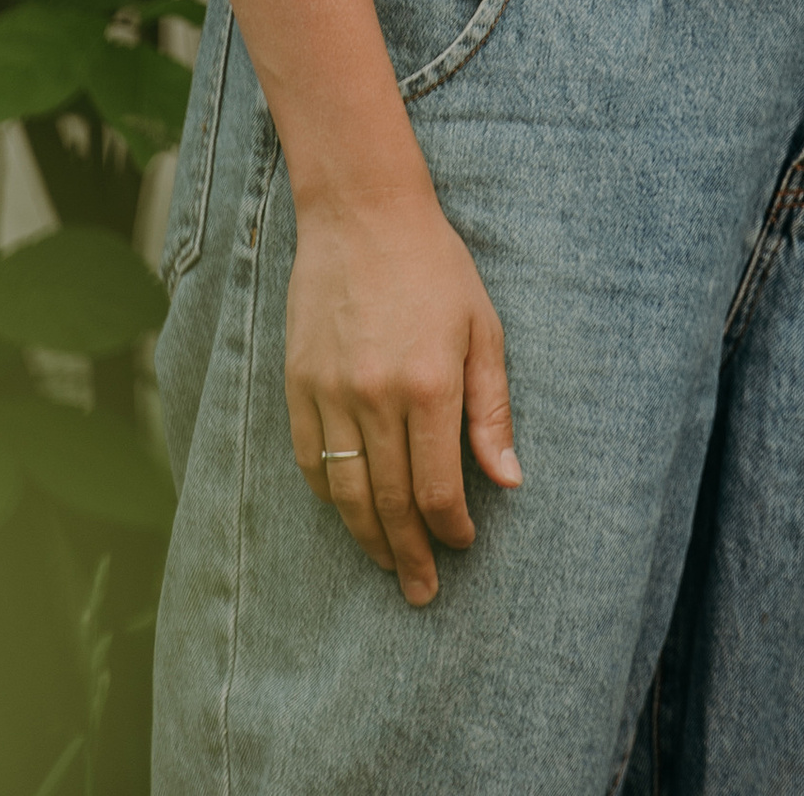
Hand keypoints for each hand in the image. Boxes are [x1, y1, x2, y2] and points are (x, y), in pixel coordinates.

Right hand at [286, 181, 520, 602]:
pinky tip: (348, 510)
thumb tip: (507, 480)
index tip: (462, 544)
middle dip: (409, 554)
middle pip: (389, 503)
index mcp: (428, 385)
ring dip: (367, 538)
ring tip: (387, 565)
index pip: (436, 489)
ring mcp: (329, 392)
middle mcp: (375, 397)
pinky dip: (328, 494)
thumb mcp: (482, 328)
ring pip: (345, 492)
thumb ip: (492, 409)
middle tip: (422, 590)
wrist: (361, 213)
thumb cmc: (434, 266)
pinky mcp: (297, 382)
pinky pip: (308, 460)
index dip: (450, 528)